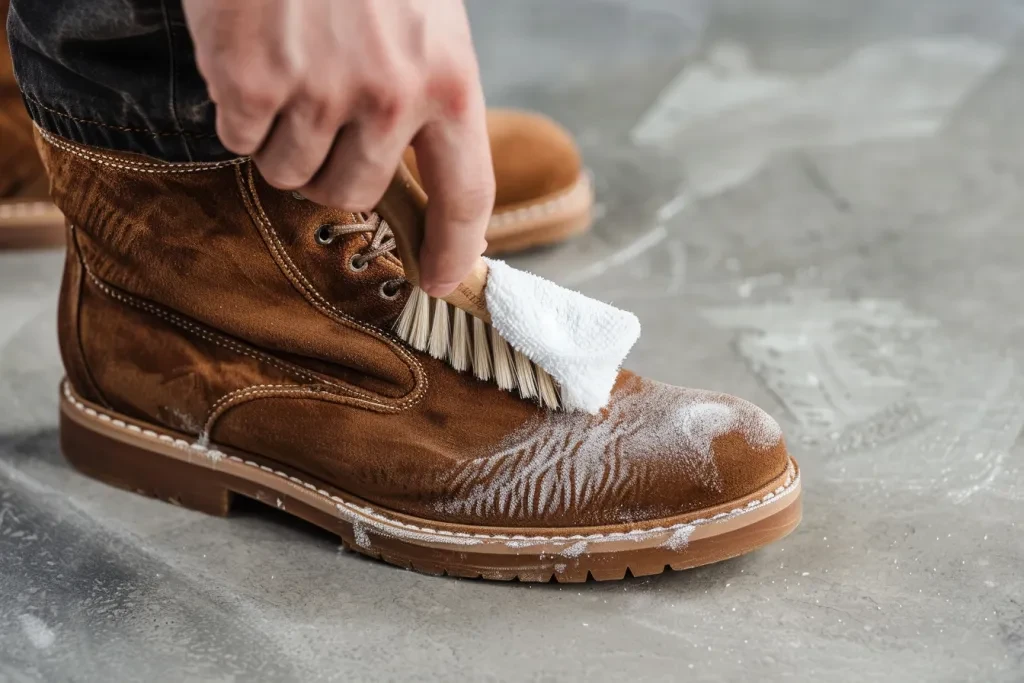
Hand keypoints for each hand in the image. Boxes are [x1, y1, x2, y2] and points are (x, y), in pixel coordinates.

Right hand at [183, 0, 493, 296]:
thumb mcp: (425, 20)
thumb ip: (427, 93)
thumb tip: (418, 169)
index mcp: (449, 81)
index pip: (465, 192)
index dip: (455, 246)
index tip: (443, 279)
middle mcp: (391, 98)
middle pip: (353, 193)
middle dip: (329, 170)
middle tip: (318, 113)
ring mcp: (321, 95)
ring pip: (290, 174)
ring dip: (279, 137)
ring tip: (285, 67)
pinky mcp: (255, 86)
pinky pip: (239, 141)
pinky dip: (237, 110)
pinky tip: (251, 55)